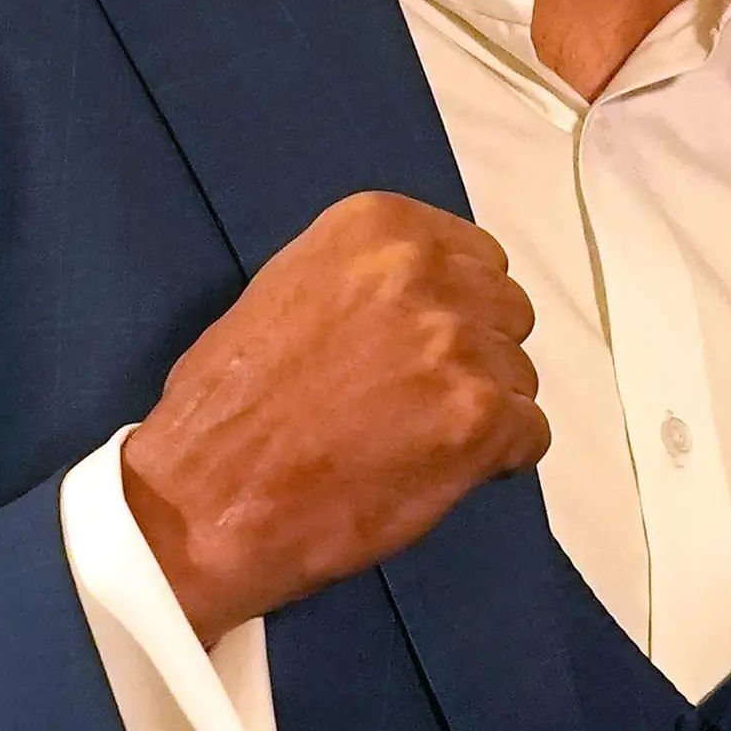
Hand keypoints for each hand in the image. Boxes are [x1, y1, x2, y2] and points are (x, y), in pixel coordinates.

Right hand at [121, 192, 548, 641]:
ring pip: (519, 375)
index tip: (428, 345)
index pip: (476, 255)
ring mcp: (457, 345)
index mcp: (377, 228)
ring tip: (416, 442)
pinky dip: (496, 461)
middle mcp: (425, 272)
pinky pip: (530, 435)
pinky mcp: (479, 419)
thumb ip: (371, 281)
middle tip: (421, 401)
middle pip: (507, 311)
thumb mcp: (290, 293)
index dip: (460, 308)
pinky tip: (438, 474)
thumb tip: (437, 296)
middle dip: (477, 355)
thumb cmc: (227, 408)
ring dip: (484, 411)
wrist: (200, 503)